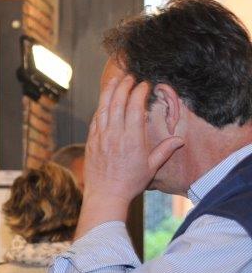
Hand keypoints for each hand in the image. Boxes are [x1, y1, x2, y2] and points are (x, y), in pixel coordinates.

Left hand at [77, 74, 183, 237]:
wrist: (106, 195)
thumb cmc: (130, 182)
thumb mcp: (152, 167)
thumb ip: (165, 150)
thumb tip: (180, 140)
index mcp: (132, 139)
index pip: (134, 107)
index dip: (139, 92)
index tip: (144, 84)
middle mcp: (115, 135)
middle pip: (118, 103)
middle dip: (124, 86)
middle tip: (130, 77)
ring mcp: (101, 137)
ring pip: (104, 108)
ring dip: (110, 91)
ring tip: (116, 79)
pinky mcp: (91, 141)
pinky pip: (95, 119)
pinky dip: (101, 107)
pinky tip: (105, 100)